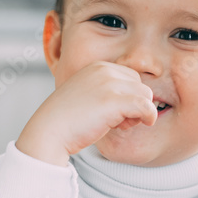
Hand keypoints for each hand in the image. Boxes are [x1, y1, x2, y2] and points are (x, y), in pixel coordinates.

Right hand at [16, 61, 157, 165]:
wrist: (49, 131)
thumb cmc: (67, 119)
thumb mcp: (88, 94)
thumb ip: (107, 91)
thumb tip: (136, 101)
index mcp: (98, 66)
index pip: (131, 77)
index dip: (128, 97)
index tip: (115, 112)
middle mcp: (105, 70)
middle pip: (140, 86)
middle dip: (135, 104)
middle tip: (119, 121)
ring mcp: (109, 84)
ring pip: (145, 96)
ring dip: (138, 113)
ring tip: (120, 125)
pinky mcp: (114, 101)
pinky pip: (146, 107)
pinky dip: (148, 117)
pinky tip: (139, 125)